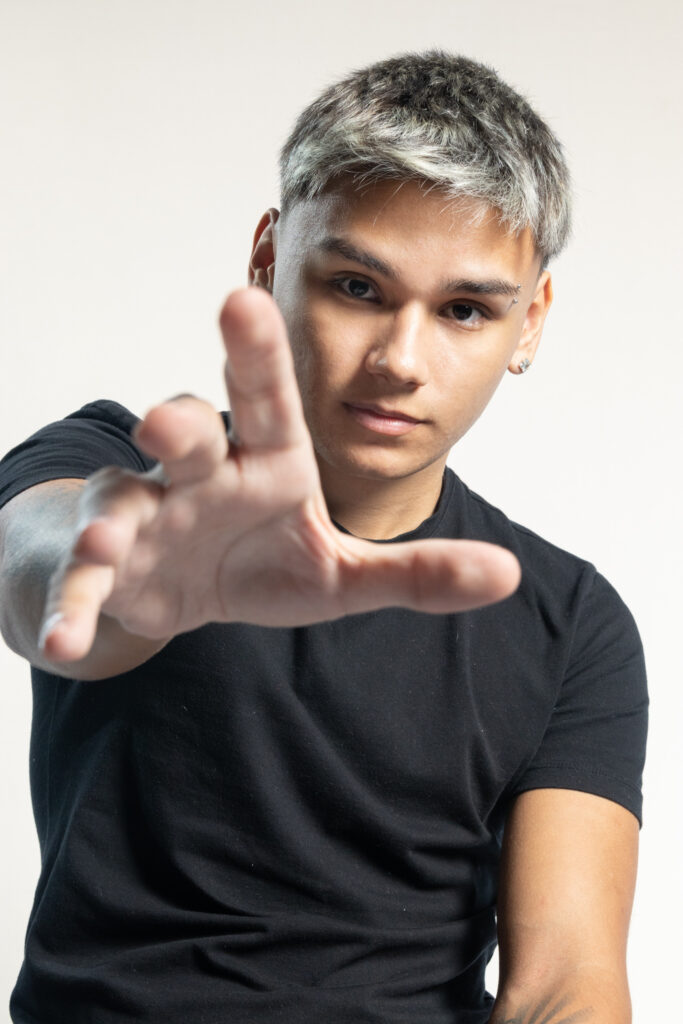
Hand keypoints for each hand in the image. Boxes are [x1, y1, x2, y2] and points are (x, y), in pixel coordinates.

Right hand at [41, 287, 520, 662]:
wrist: (186, 591)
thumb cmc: (266, 561)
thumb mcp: (344, 575)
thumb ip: (418, 571)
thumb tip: (509, 574)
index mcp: (267, 463)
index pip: (268, 403)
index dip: (256, 355)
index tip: (242, 300)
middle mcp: (201, 474)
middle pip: (186, 432)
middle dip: (175, 423)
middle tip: (166, 424)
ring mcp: (146, 515)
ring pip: (122, 498)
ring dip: (113, 516)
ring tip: (107, 537)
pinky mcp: (108, 566)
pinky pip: (85, 580)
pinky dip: (74, 605)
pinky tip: (64, 640)